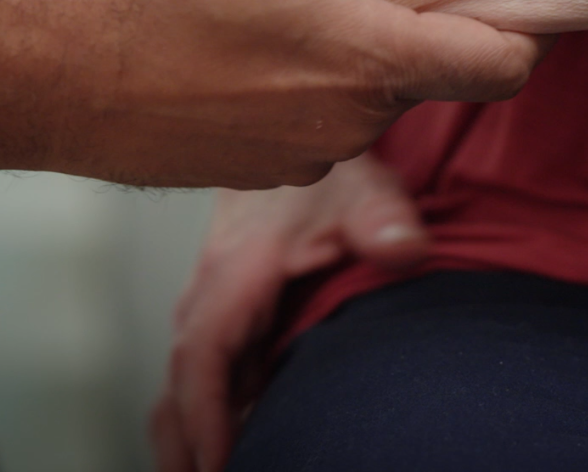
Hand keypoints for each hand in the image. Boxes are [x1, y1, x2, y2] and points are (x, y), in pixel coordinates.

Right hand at [0, 0, 542, 185]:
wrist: (23, 69)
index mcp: (360, 58)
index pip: (496, 68)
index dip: (519, 34)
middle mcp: (343, 125)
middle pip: (431, 77)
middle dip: (422, 27)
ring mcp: (299, 160)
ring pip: (372, 101)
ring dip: (360, 55)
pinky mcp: (258, 174)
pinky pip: (320, 127)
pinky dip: (313, 87)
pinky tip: (256, 42)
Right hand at [149, 154, 428, 471]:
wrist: (291, 147)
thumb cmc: (328, 175)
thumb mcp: (363, 188)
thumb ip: (385, 220)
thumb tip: (407, 249)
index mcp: (233, 276)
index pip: (205, 357)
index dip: (206, 416)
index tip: (218, 466)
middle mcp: (209, 301)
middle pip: (180, 391)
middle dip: (185, 448)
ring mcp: (212, 315)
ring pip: (184, 392)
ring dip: (189, 441)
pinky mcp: (225, 324)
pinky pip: (203, 383)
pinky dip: (204, 421)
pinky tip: (231, 453)